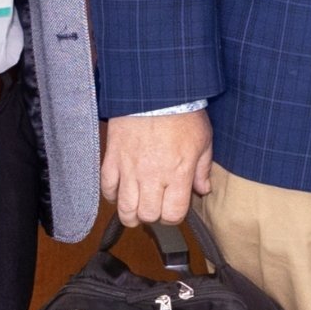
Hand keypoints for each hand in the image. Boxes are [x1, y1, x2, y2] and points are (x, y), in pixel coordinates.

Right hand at [102, 111, 213, 225]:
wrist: (155, 92)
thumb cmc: (183, 114)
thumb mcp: (203, 140)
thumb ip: (202, 169)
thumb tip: (203, 190)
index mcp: (178, 173)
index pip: (173, 214)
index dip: (174, 217)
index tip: (175, 208)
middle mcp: (152, 176)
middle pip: (147, 215)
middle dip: (153, 216)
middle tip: (156, 206)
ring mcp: (129, 169)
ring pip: (124, 208)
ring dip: (131, 213)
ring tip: (138, 206)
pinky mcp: (112, 159)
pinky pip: (107, 188)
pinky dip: (112, 195)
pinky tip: (122, 191)